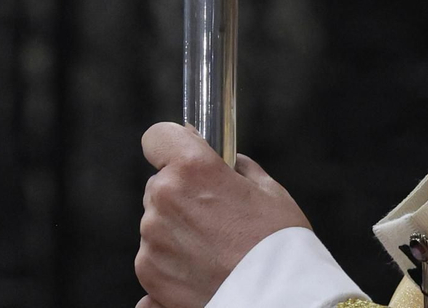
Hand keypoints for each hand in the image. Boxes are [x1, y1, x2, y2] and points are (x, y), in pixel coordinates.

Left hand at [135, 122, 311, 307]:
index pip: (158, 136)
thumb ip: (236, 168)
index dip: (171, 144)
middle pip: (160, 184)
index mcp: (192, 168)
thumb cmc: (278, 242)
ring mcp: (152, 239)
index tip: (182, 154)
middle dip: (181, 194)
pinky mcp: (149, 273)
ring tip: (213, 248)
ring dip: (177, 229)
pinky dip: (172, 260)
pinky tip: (202, 269)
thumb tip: (225, 162)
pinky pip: (154, 255)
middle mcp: (164, 199)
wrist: (275, 298)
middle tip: (215, 215)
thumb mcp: (268, 190)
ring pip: (157, 221)